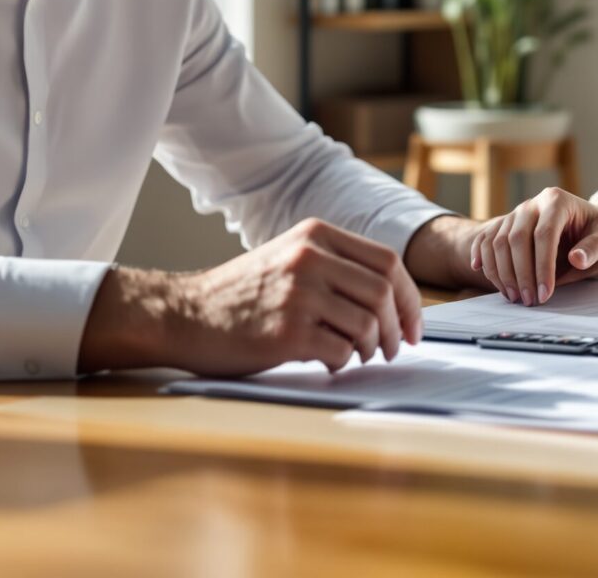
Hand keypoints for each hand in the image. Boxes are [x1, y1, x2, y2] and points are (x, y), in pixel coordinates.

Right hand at [80, 219, 421, 376]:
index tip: (412, 325)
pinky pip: (340, 352)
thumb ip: (335, 267)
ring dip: (371, 349)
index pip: (388, 262)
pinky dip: (343, 363)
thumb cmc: (241, 294)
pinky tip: (328, 362)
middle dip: (398, 328)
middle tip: (395, 349)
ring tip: (358, 356)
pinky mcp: (287, 332)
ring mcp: (298, 294)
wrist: (185, 314)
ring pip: (367, 325)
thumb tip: (393, 303)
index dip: (410, 298)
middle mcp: (309, 258)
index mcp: (315, 235)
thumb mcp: (289, 258)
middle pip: (383, 293)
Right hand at [470, 188, 597, 304]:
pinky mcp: (505, 225)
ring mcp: (515, 214)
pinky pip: (486, 240)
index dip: (543, 266)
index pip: (544, 234)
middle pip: (516, 238)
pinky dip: (482, 258)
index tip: (545, 293)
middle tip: (529, 301)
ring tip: (515, 298)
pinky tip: (483, 274)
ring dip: (502, 273)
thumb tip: (577, 259)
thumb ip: (594, 248)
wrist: (591, 228)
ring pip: (497, 241)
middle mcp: (532, 204)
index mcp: (557, 201)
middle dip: (521, 274)